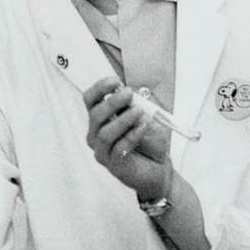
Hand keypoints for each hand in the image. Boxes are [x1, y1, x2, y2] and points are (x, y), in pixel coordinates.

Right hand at [84, 76, 172, 201]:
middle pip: (95, 115)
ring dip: (123, 119)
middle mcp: (97, 135)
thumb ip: (137, 106)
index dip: (100, 88)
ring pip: (104, 133)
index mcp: (101, 120)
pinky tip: (143, 127)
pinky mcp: (114, 165)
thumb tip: (130, 93)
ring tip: (139, 112)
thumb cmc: (150, 143)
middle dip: (112, 102)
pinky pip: (118, 148)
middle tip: (129, 93)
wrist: (159, 169)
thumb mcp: (146, 118)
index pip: (90, 100)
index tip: (115, 81)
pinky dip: (132, 135)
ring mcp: (103, 152)